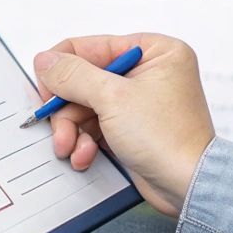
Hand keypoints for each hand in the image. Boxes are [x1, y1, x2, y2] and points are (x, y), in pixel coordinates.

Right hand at [33, 33, 215, 216]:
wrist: (187, 186)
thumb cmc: (167, 138)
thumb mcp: (113, 98)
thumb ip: (73, 75)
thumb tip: (45, 60)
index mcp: (155, 51)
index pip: (92, 46)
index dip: (63, 68)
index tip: (46, 91)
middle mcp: (148, 72)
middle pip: (84, 79)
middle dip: (67, 108)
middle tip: (57, 128)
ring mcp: (139, 101)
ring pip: (85, 105)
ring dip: (72, 129)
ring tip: (69, 148)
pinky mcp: (132, 127)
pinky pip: (95, 125)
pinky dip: (85, 141)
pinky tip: (84, 156)